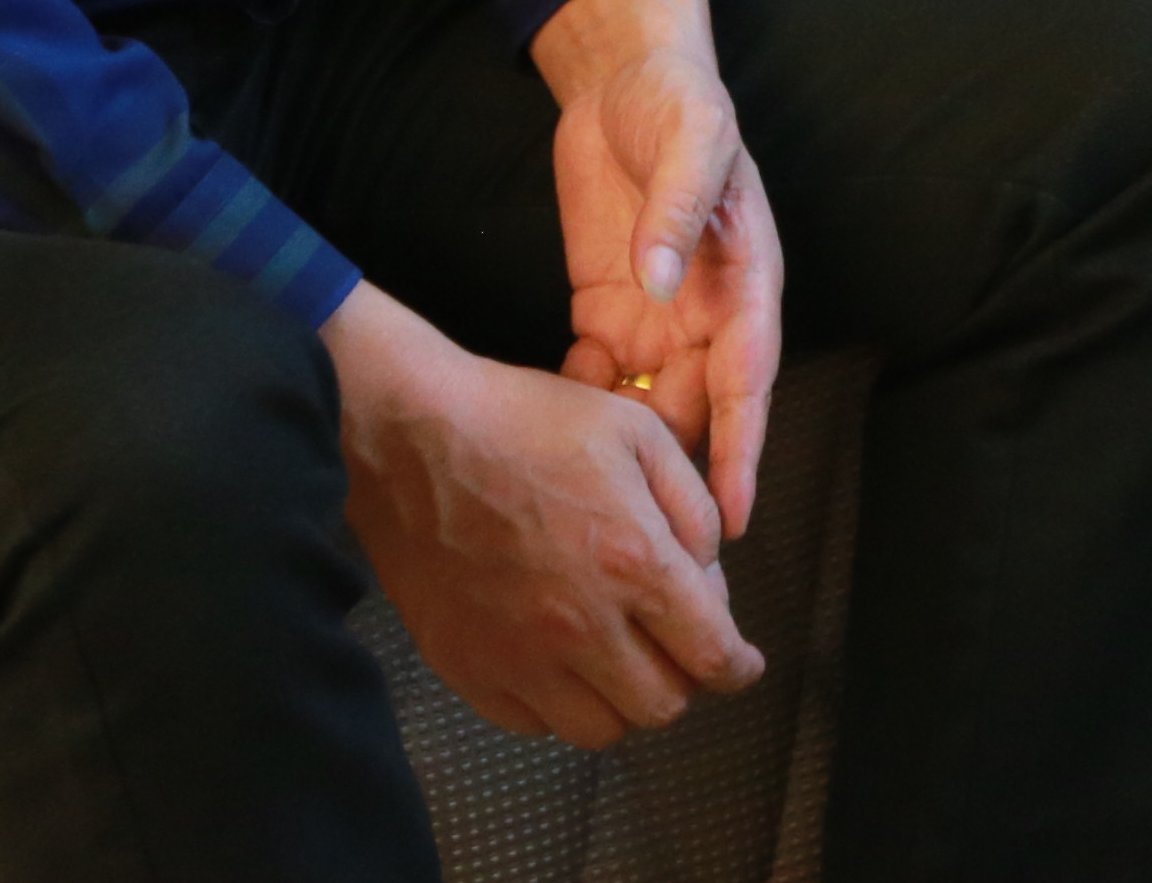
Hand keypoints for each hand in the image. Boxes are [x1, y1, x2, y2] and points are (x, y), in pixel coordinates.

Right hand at [328, 285, 764, 747]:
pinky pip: (532, 724)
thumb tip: (708, 572)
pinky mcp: (468, 670)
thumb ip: (692, 507)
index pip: (712, 656)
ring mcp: (518, 658)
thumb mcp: (637, 432)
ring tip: (613, 651)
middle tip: (672, 643)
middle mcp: (579, 627)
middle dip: (682, 679)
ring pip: (599, 730)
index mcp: (632, 564)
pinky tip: (556, 655)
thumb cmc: (523, 422)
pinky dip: (557, 703)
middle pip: (661, 707)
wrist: (412, 438)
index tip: (740, 664)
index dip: (739, 668)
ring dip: (620, 698)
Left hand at [537, 0, 784, 535]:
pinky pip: (596, 375)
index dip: (741, 449)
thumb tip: (662, 281)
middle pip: (695, 408)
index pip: (749, 378)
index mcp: (744, 278)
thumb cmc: (680, 101)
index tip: (734, 513)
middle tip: (647, 543)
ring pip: (646, 404)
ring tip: (591, 514)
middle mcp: (705, 310)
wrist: (624, 75)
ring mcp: (656, 312)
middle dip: (677, 475)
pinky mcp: (607, 305)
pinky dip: (577, 404)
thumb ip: (678, 211)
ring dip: (626, 451)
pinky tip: (545, 432)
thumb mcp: (693, 140)